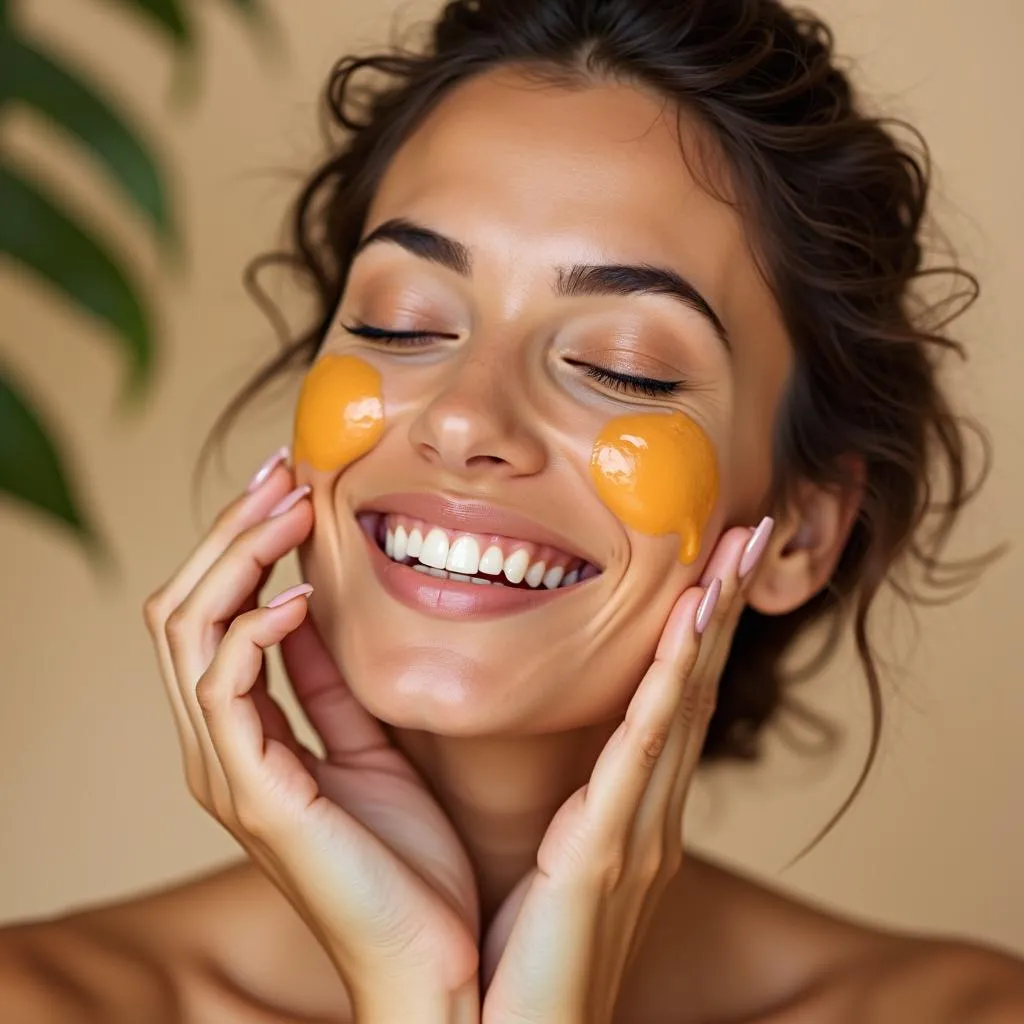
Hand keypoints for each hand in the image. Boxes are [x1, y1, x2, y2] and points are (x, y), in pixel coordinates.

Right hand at [143, 453, 480, 1022]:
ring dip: (236, 558)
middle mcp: (219, 747)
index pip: (212, 613)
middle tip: (282, 472)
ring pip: (189, 633)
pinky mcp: (256, 795)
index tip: (291, 481)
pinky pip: (226, 689)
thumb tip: (309, 600)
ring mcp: (227, 771)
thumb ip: (326, 680)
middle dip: (230, 531)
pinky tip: (300, 597)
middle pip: (183, 608)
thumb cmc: (406, 857)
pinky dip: (253, 629)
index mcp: (245, 734)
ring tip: (290, 508)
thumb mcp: (366, 742)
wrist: (432, 957)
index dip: (243, 541)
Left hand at [479, 520, 772, 1023]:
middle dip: (725, 607)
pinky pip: (645, 751)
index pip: (678, 697)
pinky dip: (671, 684)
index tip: (715, 562)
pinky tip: (688, 628)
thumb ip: (578, 795)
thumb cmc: (522, 949)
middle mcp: (653, 811)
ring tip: (735, 555)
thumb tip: (575, 751)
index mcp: (635, 807)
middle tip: (749, 533)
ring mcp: (641, 830)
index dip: (701, 627)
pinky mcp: (611, 852)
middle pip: (698, 685)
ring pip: (686, 704)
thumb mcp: (561, 852)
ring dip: (712, 624)